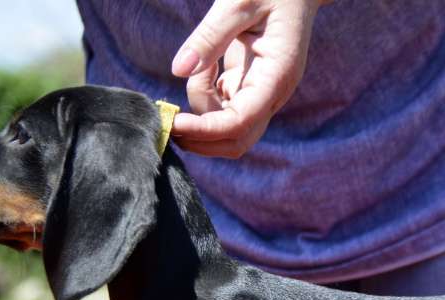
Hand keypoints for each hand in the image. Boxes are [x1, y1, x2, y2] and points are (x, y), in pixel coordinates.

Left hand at [170, 0, 325, 157]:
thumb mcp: (239, 2)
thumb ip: (210, 36)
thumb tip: (179, 69)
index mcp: (275, 78)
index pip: (240, 123)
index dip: (206, 130)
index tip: (174, 122)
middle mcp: (271, 94)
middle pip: (237, 141)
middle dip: (202, 138)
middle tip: (169, 120)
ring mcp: (261, 94)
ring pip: (225, 126)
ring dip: (200, 109)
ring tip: (199, 65)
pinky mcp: (249, 88)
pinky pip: (222, 108)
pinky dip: (204, 95)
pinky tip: (206, 67)